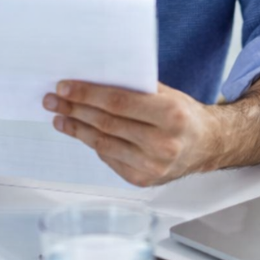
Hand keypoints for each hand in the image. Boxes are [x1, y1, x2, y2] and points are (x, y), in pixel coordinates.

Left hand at [43, 81, 220, 186]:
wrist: (207, 145)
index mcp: (171, 115)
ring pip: (102, 143)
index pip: (118, 102)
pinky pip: (109, 158)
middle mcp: (163, 143)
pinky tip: (80, 132)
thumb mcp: (168, 94)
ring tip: (59, 116)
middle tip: (53, 100)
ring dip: (76, 128)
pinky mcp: (143, 180)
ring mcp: (152, 166)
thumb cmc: (184, 115)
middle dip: (75, 109)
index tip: (65, 86)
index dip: (88, 94)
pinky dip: (92, 143)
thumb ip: (136, 88)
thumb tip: (93, 80)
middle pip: (106, 123)